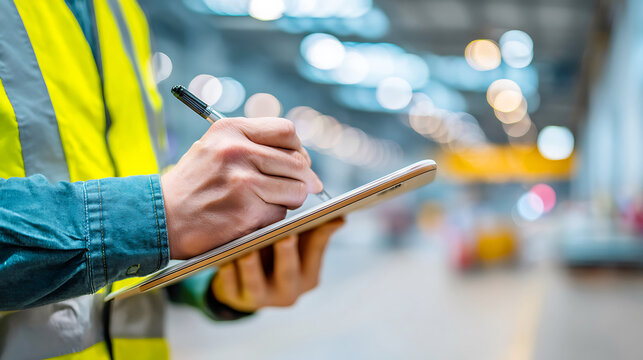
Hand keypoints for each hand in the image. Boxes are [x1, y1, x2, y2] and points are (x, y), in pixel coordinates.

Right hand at [161, 117, 322, 258]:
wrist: (160, 217)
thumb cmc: (193, 184)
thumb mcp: (215, 147)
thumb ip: (254, 144)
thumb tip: (304, 159)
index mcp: (231, 130)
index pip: (287, 132)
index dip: (297, 149)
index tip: (297, 162)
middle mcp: (238, 152)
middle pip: (297, 162)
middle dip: (301, 179)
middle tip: (294, 188)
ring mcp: (244, 183)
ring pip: (296, 190)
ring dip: (289, 200)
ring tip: (268, 202)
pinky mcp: (247, 212)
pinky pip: (281, 214)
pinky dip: (272, 218)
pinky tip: (252, 216)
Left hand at [211, 218, 343, 312]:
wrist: (246, 284)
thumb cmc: (276, 258)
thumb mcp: (299, 248)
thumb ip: (314, 232)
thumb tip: (340, 216)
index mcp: (308, 275)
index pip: (315, 252)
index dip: (317, 236)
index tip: (318, 217)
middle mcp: (288, 290)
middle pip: (288, 271)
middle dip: (286, 254)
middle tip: (286, 235)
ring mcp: (261, 298)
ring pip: (256, 283)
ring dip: (252, 266)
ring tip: (246, 249)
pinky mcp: (235, 299)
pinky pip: (230, 288)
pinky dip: (227, 275)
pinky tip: (224, 261)